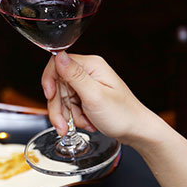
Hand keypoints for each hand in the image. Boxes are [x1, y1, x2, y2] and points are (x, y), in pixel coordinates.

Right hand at [41, 52, 160, 145]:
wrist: (137, 131)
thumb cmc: (122, 115)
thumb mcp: (94, 96)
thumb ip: (74, 75)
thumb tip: (59, 55)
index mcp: (91, 66)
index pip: (57, 64)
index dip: (50, 81)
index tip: (50, 96)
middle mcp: (88, 72)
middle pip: (57, 85)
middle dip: (58, 106)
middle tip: (63, 124)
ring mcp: (88, 85)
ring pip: (62, 98)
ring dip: (67, 115)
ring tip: (81, 125)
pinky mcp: (88, 96)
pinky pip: (70, 106)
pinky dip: (74, 118)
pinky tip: (87, 123)